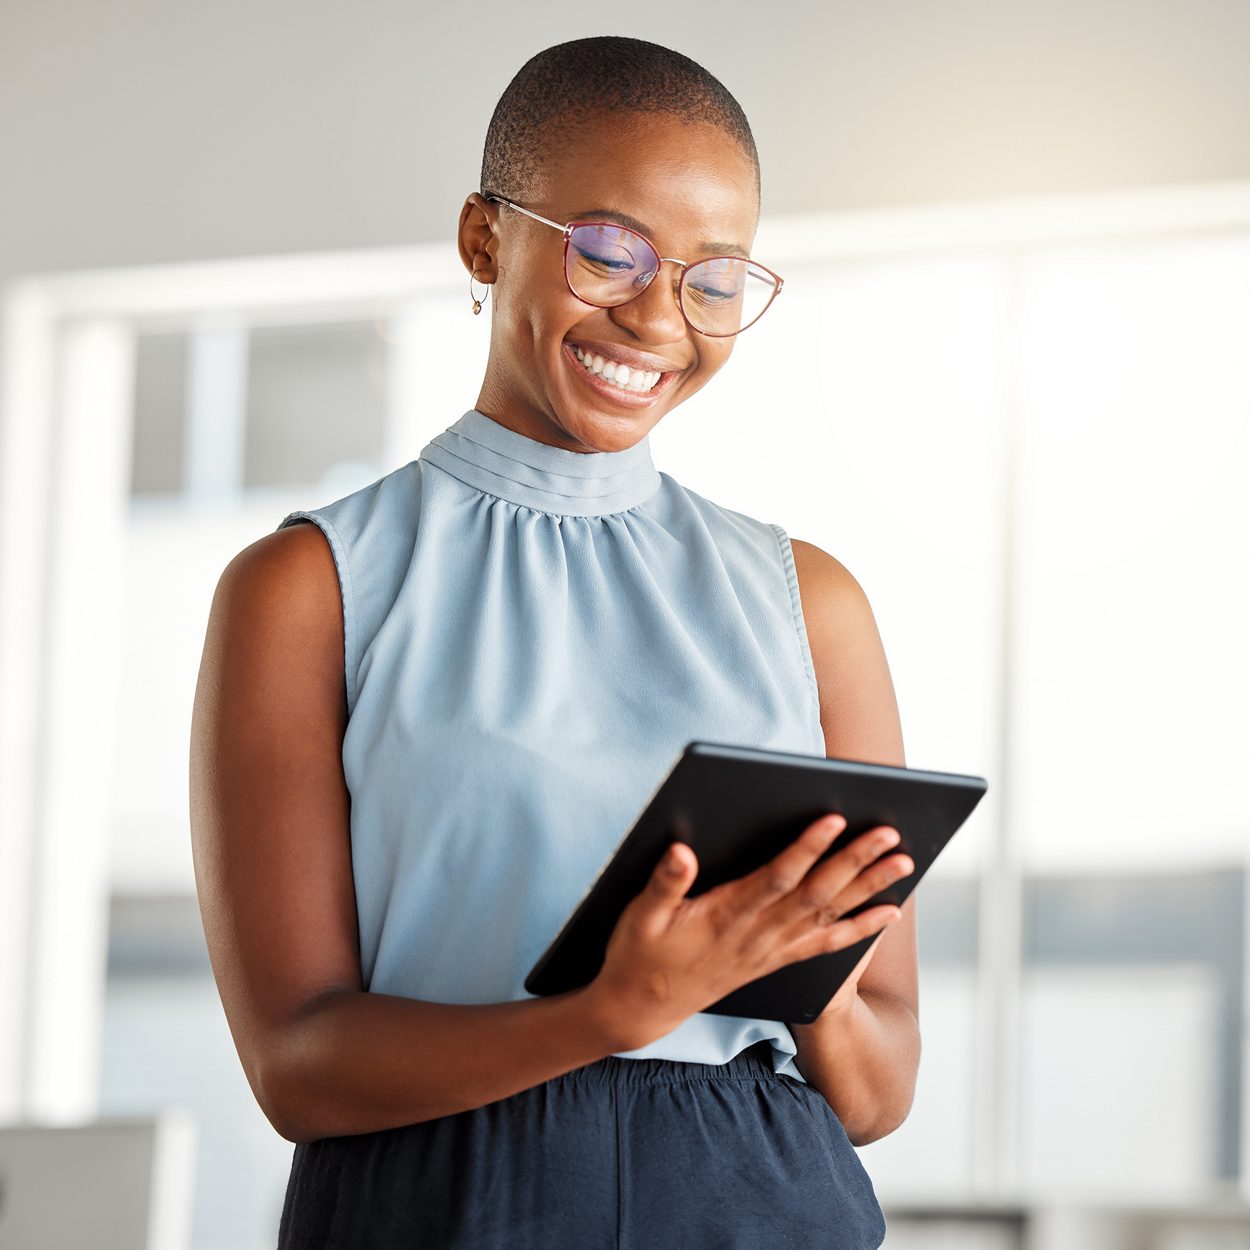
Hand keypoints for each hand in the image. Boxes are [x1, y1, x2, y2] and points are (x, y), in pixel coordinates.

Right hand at [582, 814, 913, 1052]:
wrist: (642, 1008)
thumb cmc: (640, 952)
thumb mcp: (639, 914)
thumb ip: (664, 883)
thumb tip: (681, 849)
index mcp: (726, 915)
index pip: (776, 877)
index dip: (806, 849)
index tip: (833, 819)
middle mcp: (757, 934)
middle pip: (816, 892)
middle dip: (855, 861)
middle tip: (889, 833)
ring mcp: (771, 950)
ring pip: (829, 914)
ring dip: (869, 888)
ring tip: (904, 862)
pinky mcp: (775, 960)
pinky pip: (827, 945)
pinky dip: (861, 929)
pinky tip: (889, 913)